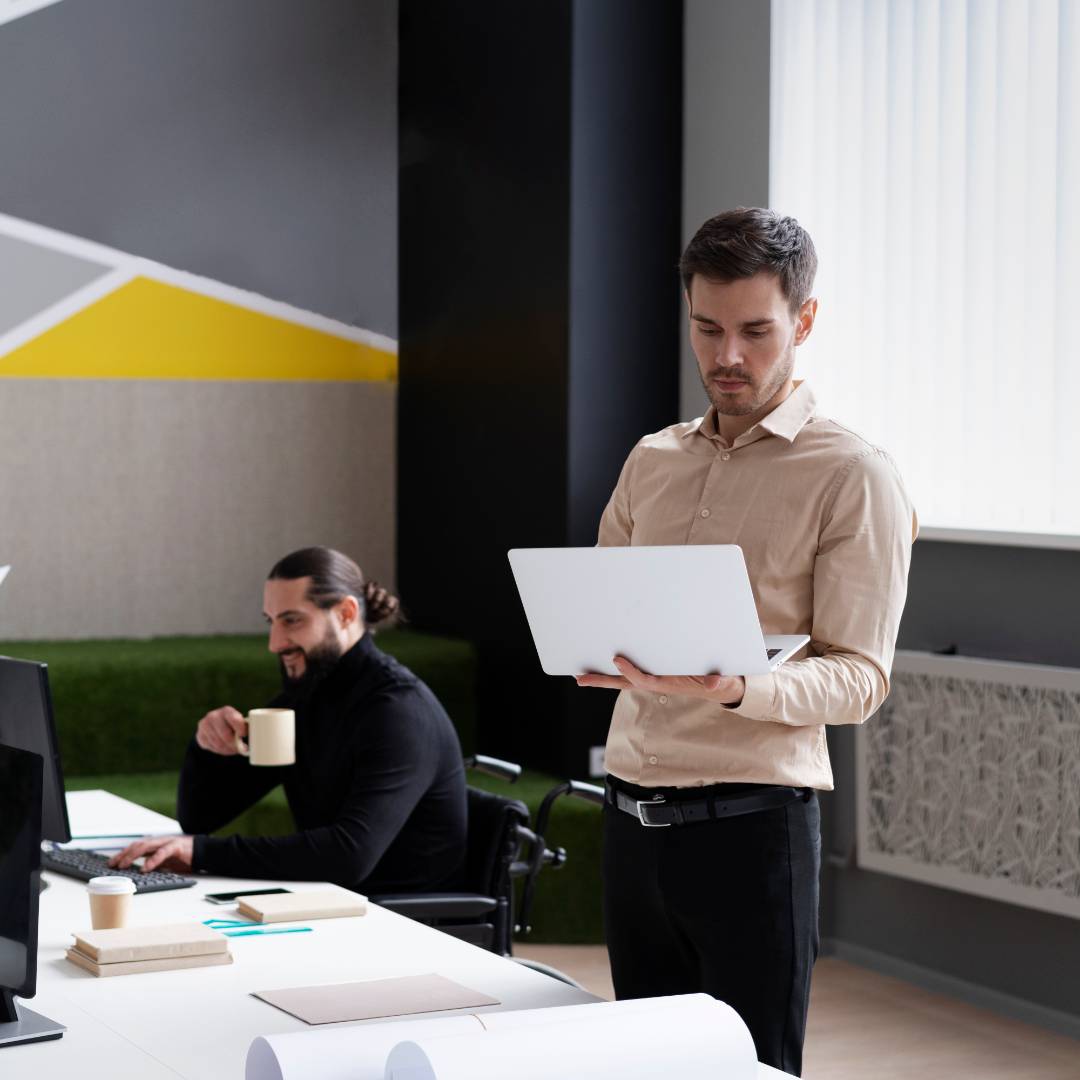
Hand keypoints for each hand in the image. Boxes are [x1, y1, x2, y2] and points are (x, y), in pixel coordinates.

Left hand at [109, 835, 193, 872]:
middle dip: (124, 854)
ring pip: (146, 846)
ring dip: (133, 855)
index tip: (111, 863)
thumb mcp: (165, 862)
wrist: (202, 852)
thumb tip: (138, 873)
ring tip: (124, 864)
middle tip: (113, 864)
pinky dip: (153, 860)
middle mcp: (159, 841)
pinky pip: (162, 852)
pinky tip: (145, 868)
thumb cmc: (183, 858)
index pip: (135, 847)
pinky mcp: (176, 847)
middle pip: (137, 845)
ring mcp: (167, 842)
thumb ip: (153, 864)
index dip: (122, 853)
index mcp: (155, 845)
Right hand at [196, 706, 246, 755]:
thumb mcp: (241, 723)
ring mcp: (204, 725)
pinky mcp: (199, 735)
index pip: (234, 719)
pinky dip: (219, 751)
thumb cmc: (234, 725)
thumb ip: (247, 727)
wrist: (216, 726)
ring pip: (218, 743)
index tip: (244, 735)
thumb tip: (256, 737)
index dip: (240, 729)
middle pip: (225, 734)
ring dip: (228, 749)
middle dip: (234, 744)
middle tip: (240, 749)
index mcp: (227, 711)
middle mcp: (214, 716)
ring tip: (234, 750)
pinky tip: (225, 749)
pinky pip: (210, 747)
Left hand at [575, 655, 745, 705]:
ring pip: (625, 681)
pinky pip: (632, 674)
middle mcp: (659, 684)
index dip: (631, 672)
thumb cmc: (724, 679)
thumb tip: (715, 682)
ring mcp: (656, 681)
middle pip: (626, 684)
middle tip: (580, 678)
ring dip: (604, 677)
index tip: (616, 660)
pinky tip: (602, 668)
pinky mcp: (656, 676)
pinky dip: (616, 672)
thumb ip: (720, 681)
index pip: (646, 680)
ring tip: (582, 675)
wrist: (726, 687)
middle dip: (604, 681)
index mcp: (672, 684)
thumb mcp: (725, 679)